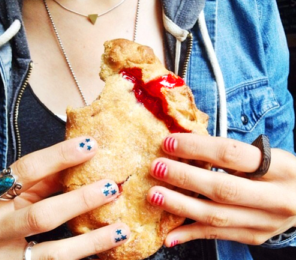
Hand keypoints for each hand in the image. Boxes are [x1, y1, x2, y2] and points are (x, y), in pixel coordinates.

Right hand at [0, 137, 129, 259]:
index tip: (91, 145)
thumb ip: (45, 180)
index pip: (28, 170)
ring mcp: (9, 257)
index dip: (59, 156)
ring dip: (92, 240)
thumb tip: (82, 161)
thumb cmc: (4, 214)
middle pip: (41, 215)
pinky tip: (111, 247)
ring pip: (54, 253)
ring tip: (121, 229)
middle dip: (80, 201)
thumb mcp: (17, 193)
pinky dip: (87, 255)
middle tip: (111, 188)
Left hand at [147, 133, 295, 246]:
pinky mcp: (254, 236)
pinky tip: (169, 235)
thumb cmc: (280, 172)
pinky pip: (218, 235)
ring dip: (181, 207)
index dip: (197, 147)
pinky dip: (191, 234)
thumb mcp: (267, 156)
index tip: (169, 143)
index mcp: (279, 167)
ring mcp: (264, 221)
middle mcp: (274, 197)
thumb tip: (188, 148)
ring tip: (155, 196)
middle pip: (222, 188)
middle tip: (157, 168)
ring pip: (216, 216)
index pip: (231, 154)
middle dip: (185, 178)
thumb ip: (233, 155)